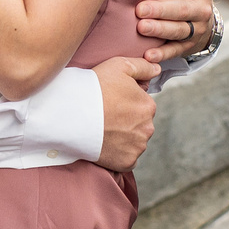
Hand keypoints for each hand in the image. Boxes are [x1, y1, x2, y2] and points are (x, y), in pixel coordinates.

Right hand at [93, 56, 161, 170]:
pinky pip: (126, 159)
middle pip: (139, 125)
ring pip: (133, 142)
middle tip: (105, 117)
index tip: (110, 103)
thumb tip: (157, 69)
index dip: (125, 103)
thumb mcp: (119, 65)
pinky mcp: (126, 162)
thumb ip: (142, 66)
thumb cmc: (93, 87)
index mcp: (148, 106)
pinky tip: (104, 144)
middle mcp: (148, 128)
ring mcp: (138, 147)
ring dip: (122, 138)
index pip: (141, 105)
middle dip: (126, 122)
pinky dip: (117, 154)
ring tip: (102, 130)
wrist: (71, 115)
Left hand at [137, 0, 218, 61]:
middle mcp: (202, 9)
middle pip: (182, 10)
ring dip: (160, 30)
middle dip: (161, 10)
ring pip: (178, 31)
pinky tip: (148, 56)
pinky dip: (162, 55)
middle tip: (140, 9)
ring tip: (142, 28)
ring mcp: (195, 29)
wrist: (201, 18)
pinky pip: (175, 52)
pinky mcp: (187, 47)